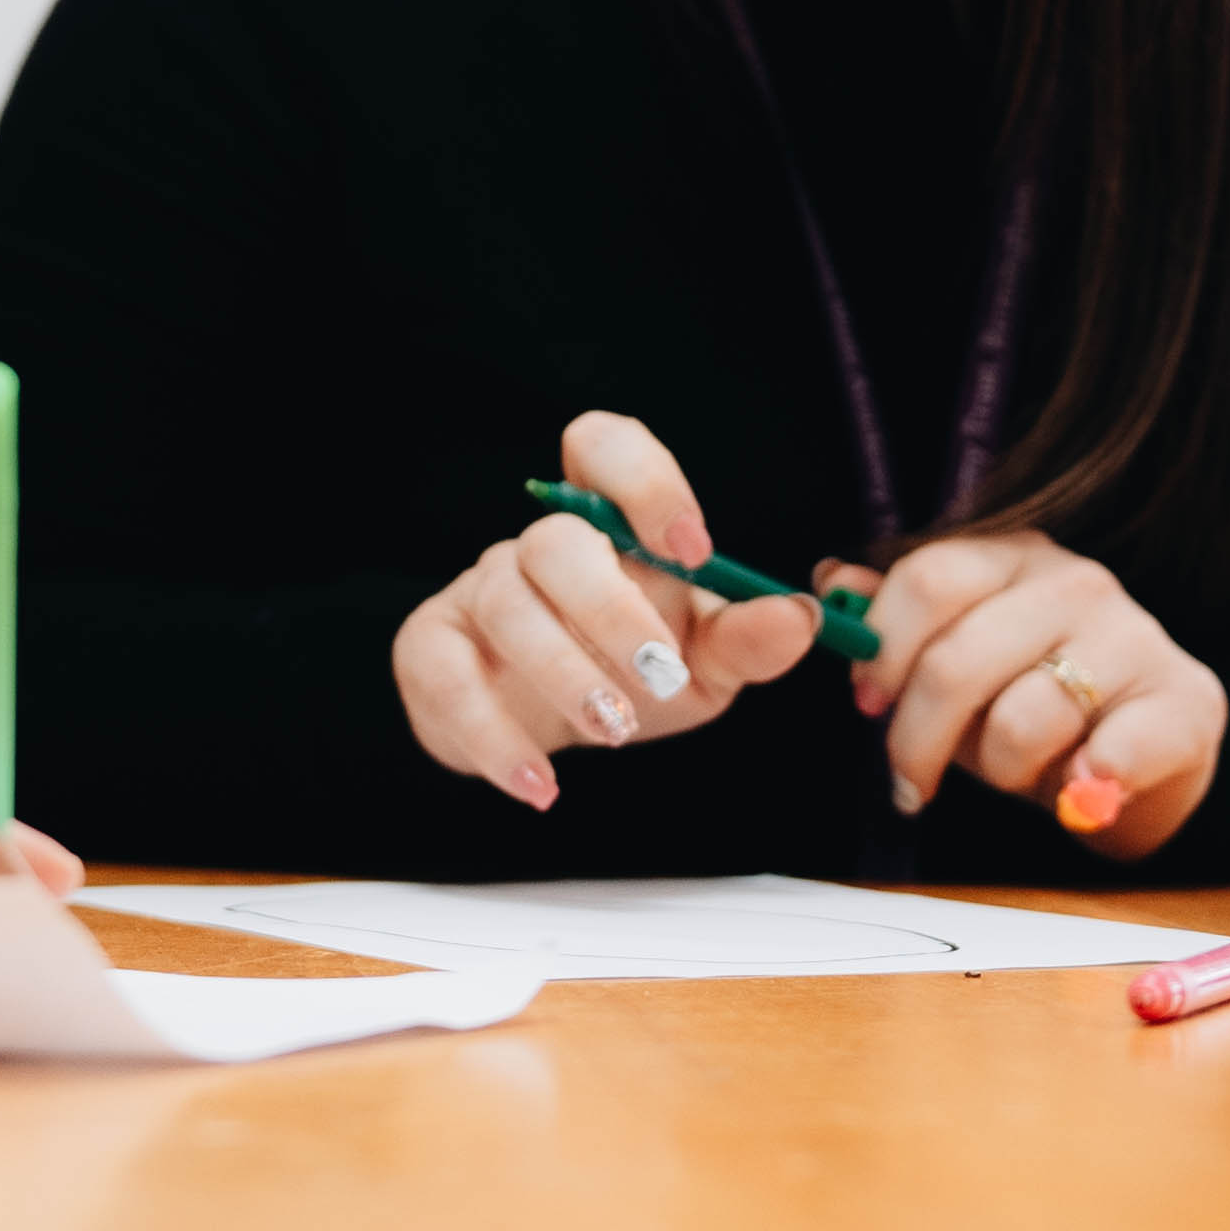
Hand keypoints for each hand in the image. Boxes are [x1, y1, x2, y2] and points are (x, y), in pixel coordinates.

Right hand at [388, 410, 826, 808]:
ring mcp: (476, 593)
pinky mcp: (430, 651)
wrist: (547, 734)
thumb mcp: (704, 665)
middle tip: (660, 676)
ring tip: (616, 731)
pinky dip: (492, 735)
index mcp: (606, 526)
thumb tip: (798, 618)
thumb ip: (750, 640)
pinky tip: (538, 783)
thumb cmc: (632, 677)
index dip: (642, 479)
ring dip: (564, 673)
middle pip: (555, 537)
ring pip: (505, 604)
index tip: (692, 549)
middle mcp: (537, 546)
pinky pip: (445, 676)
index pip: (602, 447)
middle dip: (612, 607)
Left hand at [829, 534, 1224, 856]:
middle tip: (910, 781)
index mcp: (1012, 555)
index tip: (867, 704)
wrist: (1141, 759)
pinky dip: (1082, 789)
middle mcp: (1077, 582)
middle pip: (958, 659)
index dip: (883, 649)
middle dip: (916, 738)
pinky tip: (1076, 795)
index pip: (928, 578)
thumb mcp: (954, 658)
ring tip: (1010, 776)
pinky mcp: (1187, 702)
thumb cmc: (1032, 702)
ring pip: (1022, 721)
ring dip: (999, 770)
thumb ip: (895, 621)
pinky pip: (1111, 756)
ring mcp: (1136, 637)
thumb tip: (830, 579)